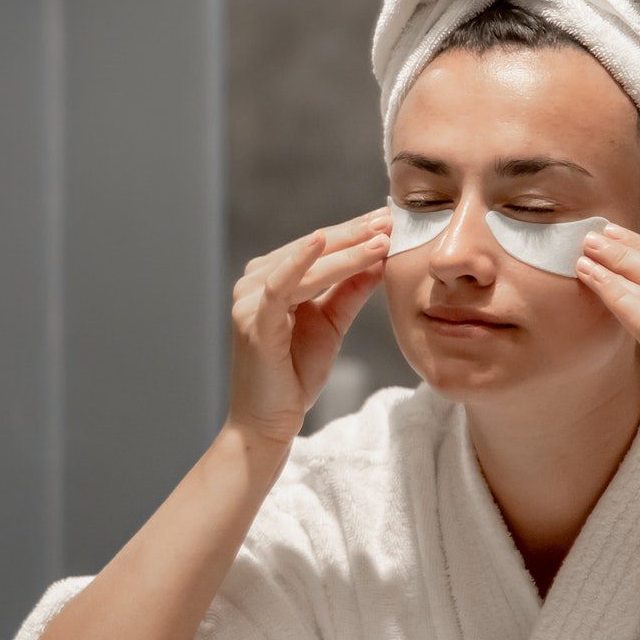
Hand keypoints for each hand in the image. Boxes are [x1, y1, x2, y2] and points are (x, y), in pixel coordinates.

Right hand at [225, 207, 391, 446]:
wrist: (270, 421)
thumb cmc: (294, 375)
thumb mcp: (330, 324)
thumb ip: (349, 290)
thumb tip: (380, 257)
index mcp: (270, 280)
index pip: (317, 249)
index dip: (353, 233)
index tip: (389, 218)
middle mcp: (253, 283)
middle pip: (311, 250)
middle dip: (353, 234)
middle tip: (390, 218)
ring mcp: (249, 300)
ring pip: (304, 265)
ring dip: (344, 248)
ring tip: (380, 236)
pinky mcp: (253, 320)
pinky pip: (280, 285)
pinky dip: (301, 261)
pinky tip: (322, 241)